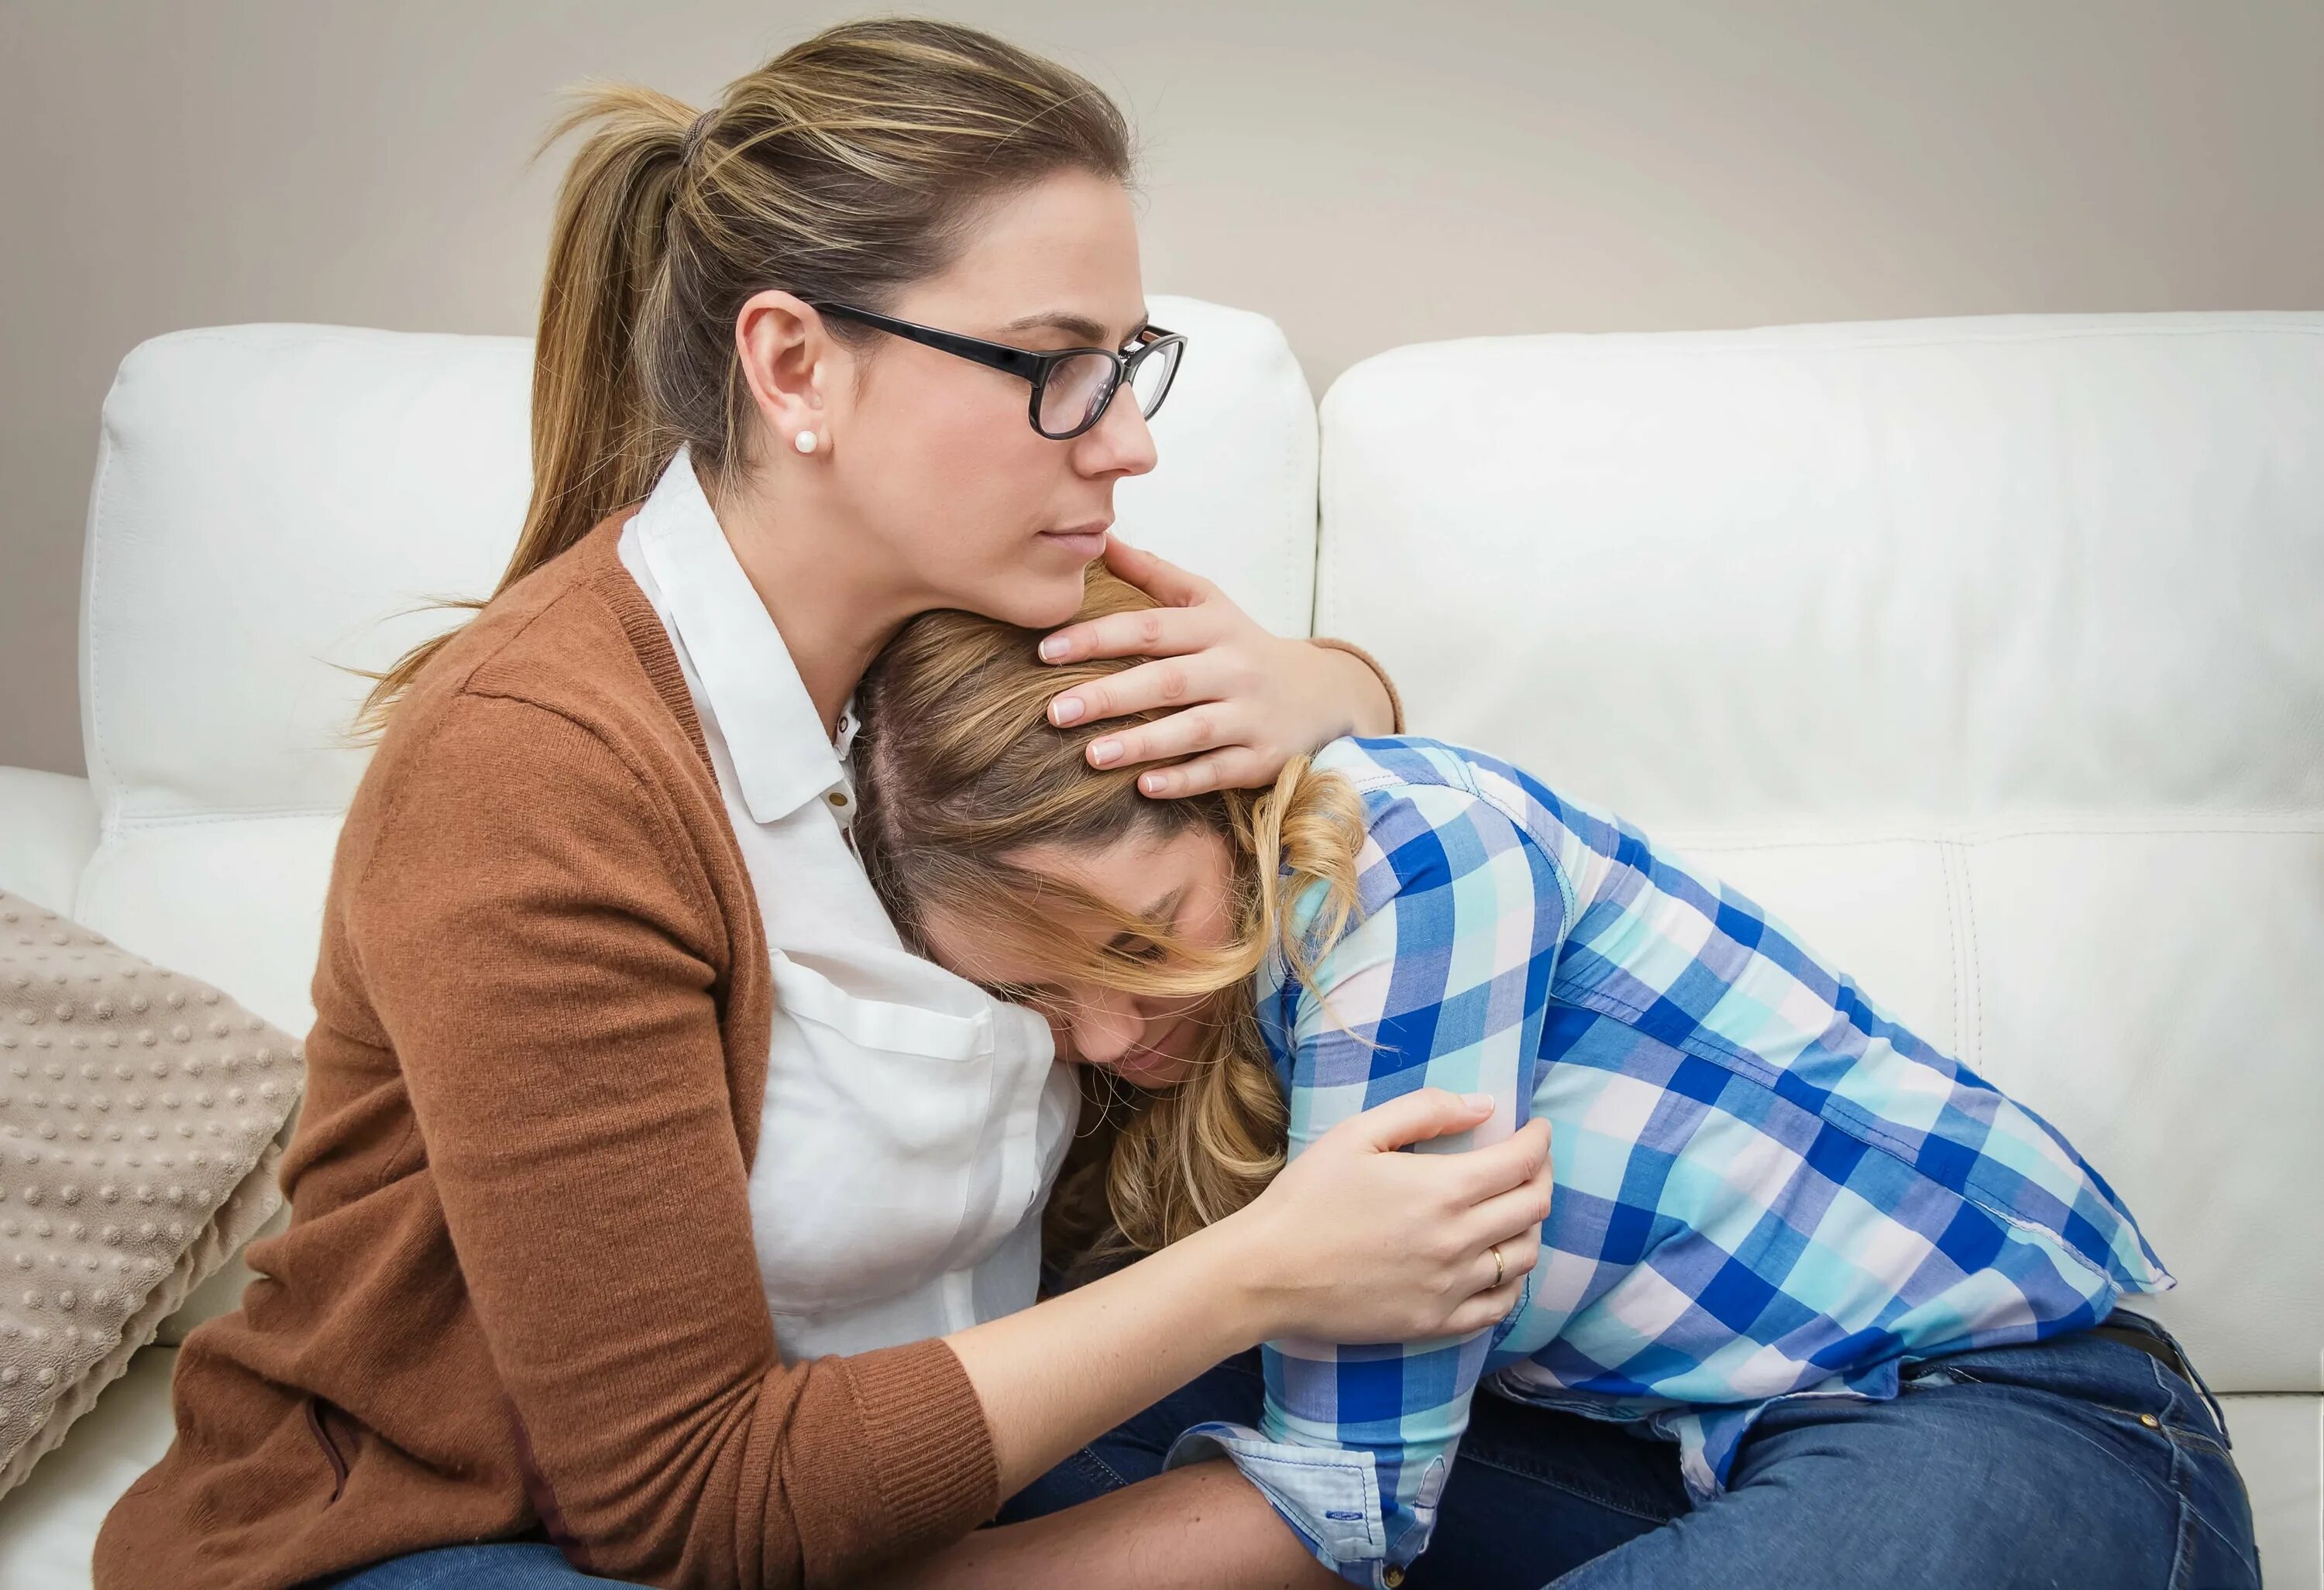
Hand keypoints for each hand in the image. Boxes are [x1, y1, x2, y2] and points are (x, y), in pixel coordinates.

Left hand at [1038, 536, 1394, 798]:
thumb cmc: (1243, 646)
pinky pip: (1220, 770)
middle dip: (1109, 696)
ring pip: (1193, 729)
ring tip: (1090, 755)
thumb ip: (1154, 575)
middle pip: (1167, 681)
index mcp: (1214, 627)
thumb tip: (1100, 539)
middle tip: (1054, 711)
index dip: (1098, 637)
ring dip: (1141, 742)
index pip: (1150, 628)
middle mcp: (1235, 668)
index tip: (1047, 650)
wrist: (1323, 694)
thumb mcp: (1209, 603)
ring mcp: (1251, 715)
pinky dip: (1184, 779)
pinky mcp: (1265, 757)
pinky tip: (1145, 786)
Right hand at [1219, 1088, 1552, 1344]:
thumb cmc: (1306, 1198)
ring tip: (1516, 1209)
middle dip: (1541, 1176)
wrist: (1267, 1274)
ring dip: (1530, 1227)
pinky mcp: (1436, 1323)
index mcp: (1442, 1189)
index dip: (1538, 1140)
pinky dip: (1512, 1281)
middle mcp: (1458, 1241)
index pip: (1520, 1162)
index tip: (1537, 1128)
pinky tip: (1500, 1265)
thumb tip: (1485, 1106)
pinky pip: (1499, 1306)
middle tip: (1531, 1162)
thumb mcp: (1357, 1134)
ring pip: (1524, 1257)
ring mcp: (1450, 1287)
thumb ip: (1424, 1111)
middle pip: (1532, 1207)